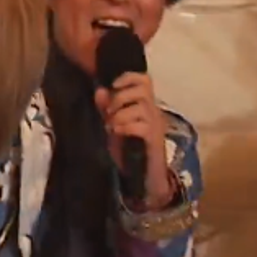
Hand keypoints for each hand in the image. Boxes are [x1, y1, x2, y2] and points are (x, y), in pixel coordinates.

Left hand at [95, 72, 174, 208]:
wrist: (143, 179)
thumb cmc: (128, 153)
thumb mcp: (113, 127)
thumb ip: (106, 109)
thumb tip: (100, 90)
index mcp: (145, 106)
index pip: (144, 80)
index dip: (128, 77)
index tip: (113, 85)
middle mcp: (154, 112)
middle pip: (143, 90)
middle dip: (121, 98)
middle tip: (109, 113)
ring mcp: (156, 126)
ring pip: (141, 107)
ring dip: (121, 115)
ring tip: (112, 127)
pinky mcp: (155, 140)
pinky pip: (142, 126)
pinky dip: (126, 127)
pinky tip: (118, 133)